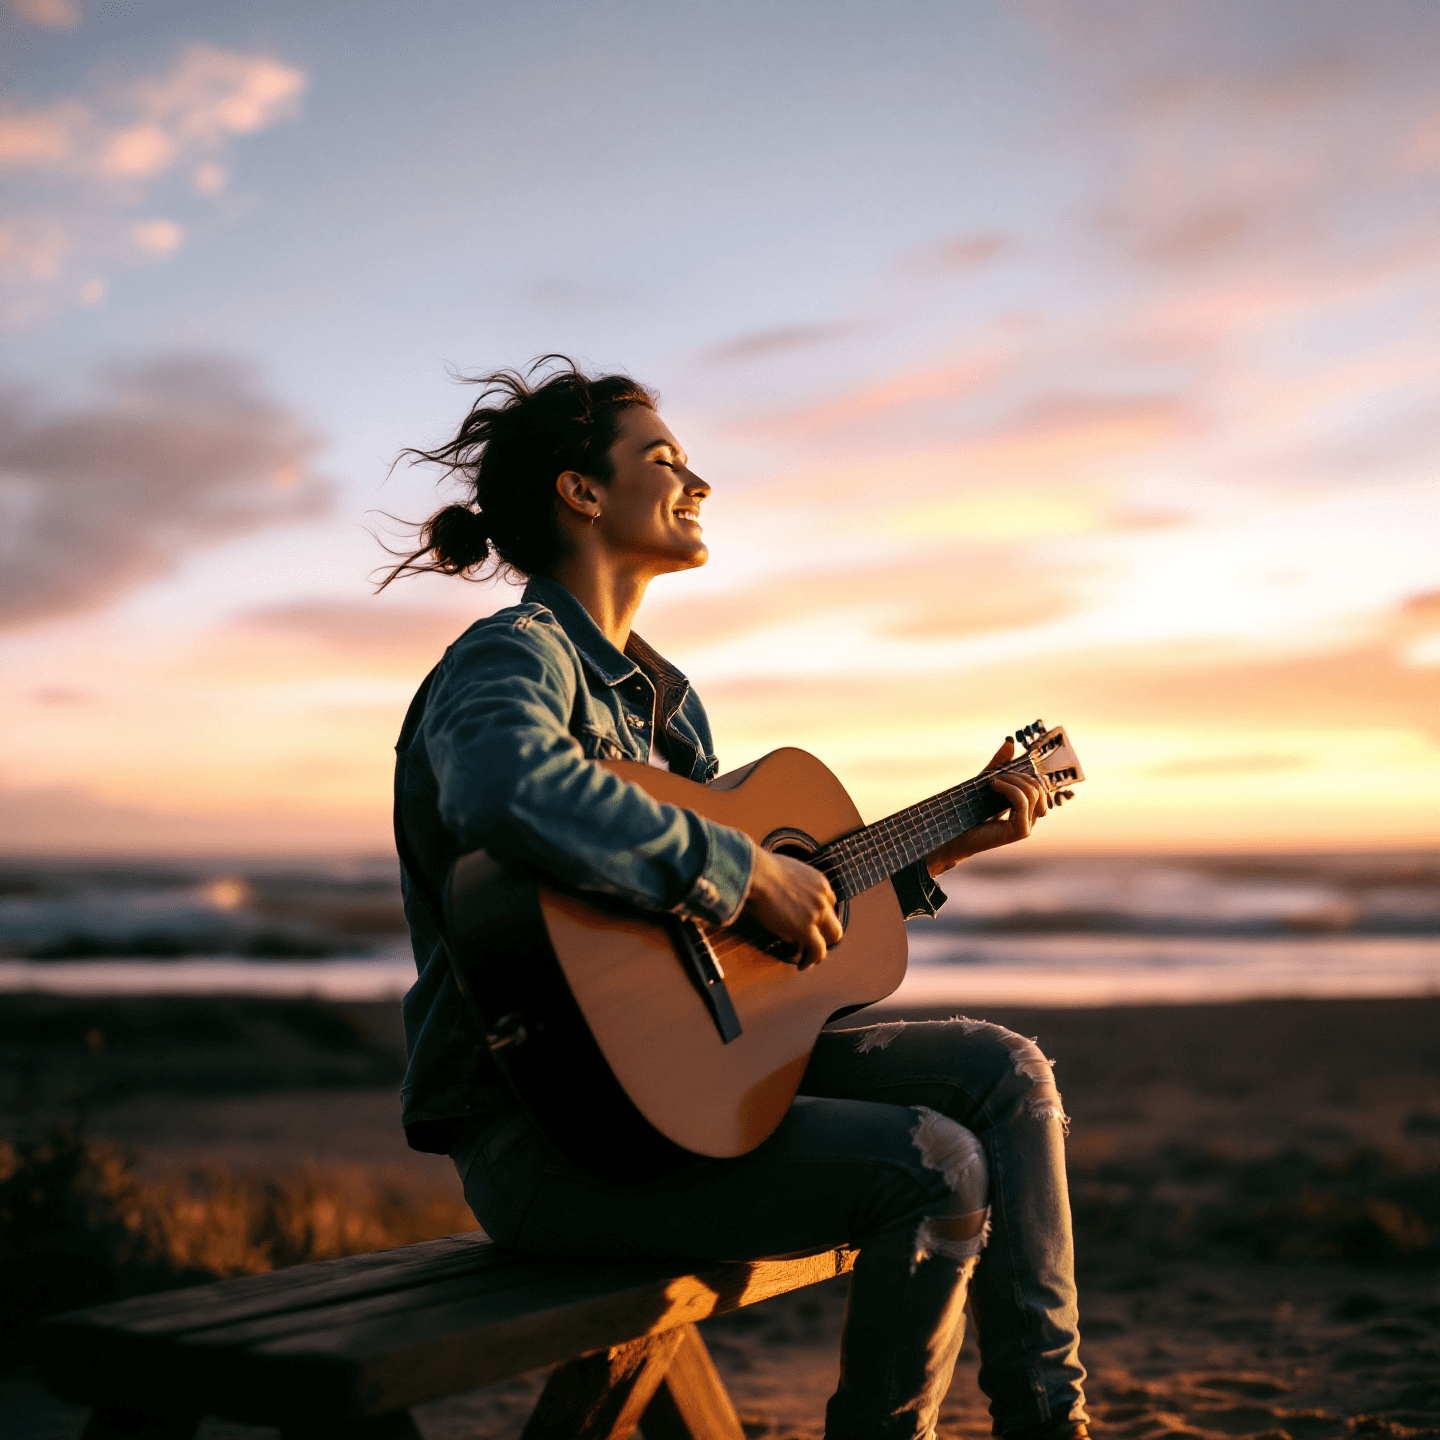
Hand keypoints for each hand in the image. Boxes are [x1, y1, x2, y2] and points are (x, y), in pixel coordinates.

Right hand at [743, 847, 842, 968]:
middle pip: (835, 919)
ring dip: (822, 947)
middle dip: (827, 933)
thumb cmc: (759, 869)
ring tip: (810, 958)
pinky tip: (802, 965)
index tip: (809, 922)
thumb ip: (790, 888)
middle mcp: (823, 897)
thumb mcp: (784, 873)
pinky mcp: (806, 928)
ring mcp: (817, 913)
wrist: (756, 872)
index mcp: (819, 882)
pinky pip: (818, 950)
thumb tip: (781, 904)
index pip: (828, 902)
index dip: (819, 915)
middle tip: (814, 941)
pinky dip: (811, 960)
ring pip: (833, 936)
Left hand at [924, 739, 1049, 877]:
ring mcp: (1027, 826)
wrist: (955, 835)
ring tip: (993, 781)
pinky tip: (994, 785)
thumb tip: (1010, 741)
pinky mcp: (1020, 831)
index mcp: (1026, 809)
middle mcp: (1030, 818)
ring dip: (1013, 780)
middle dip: (1019, 775)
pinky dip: (1009, 788)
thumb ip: (999, 764)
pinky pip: (1023, 802)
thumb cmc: (969, 811)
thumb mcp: (986, 782)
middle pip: (1038, 788)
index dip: (1028, 774)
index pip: (1041, 786)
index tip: (1006, 771)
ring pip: (1033, 793)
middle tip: (997, 775)